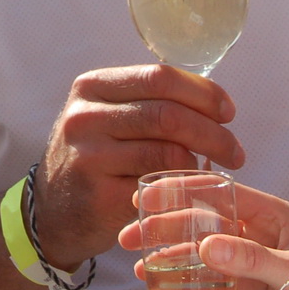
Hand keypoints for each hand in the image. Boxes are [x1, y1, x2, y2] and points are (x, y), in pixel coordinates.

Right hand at [29, 65, 242, 270]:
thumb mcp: (105, 117)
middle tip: (236, 151)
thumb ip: (146, 102)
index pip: (159, 77)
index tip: (228, 111)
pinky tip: (194, 189)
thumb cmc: (93, 158)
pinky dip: (185, 187)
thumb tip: (212, 101)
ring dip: (204, 161)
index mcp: (92, 87)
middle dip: (213, 132)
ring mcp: (90, 157)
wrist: (53, 212)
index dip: (202, 93)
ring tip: (221, 170)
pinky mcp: (100, 196)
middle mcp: (85, 117)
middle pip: (167, 114)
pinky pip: (159, 188)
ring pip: (167, 151)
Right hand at [117, 182, 288, 289]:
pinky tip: (153, 274)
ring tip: (136, 252)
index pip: (221, 192)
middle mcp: (254, 231)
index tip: (153, 196)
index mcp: (272, 214)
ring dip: (164, 248)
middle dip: (165, 223)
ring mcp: (243, 257)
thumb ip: (252, 258)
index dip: (184, 190)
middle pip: (201, 218)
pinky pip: (201, 274)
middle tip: (135, 230)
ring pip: (196, 245)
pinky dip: (176, 274)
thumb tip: (209, 246)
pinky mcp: (238, 284)